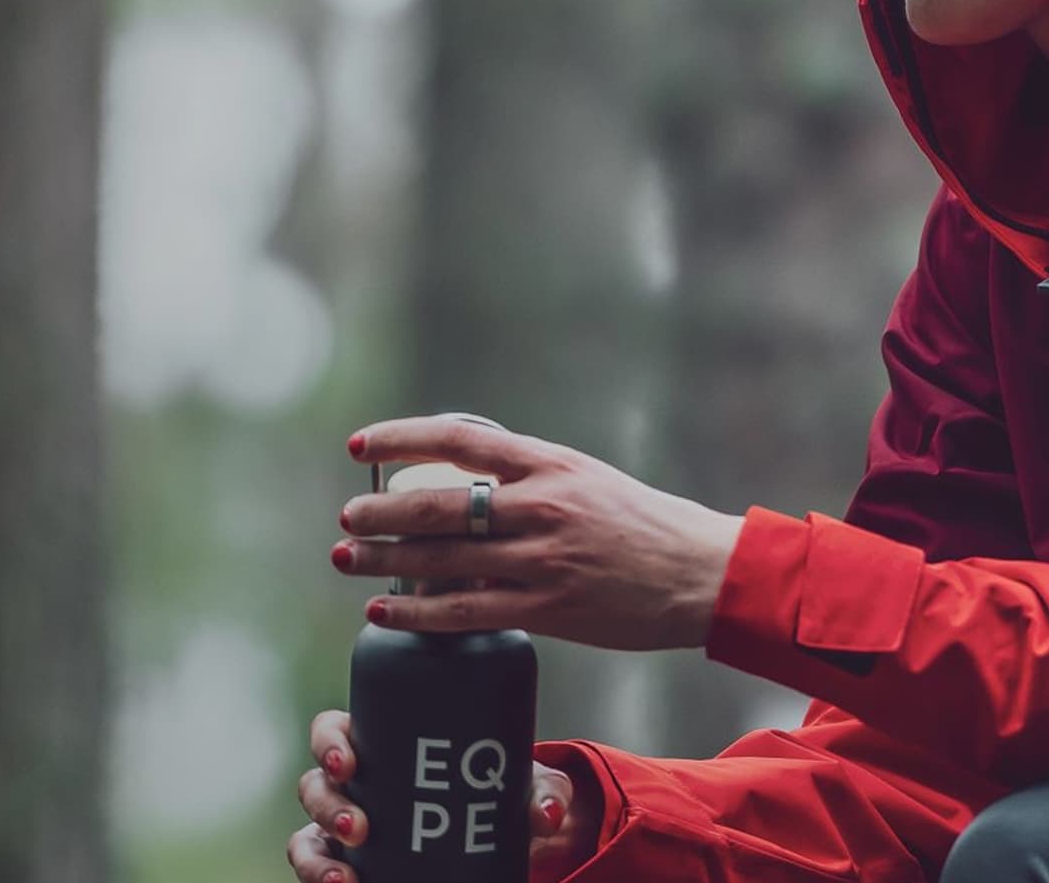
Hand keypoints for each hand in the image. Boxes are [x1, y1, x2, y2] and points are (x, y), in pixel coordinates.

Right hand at [286, 708, 595, 882]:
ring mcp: (348, 830)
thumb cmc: (501, 790)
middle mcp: (354, 786)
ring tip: (347, 878)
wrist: (505, 841)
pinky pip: (322, 874)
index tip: (350, 762)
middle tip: (362, 828)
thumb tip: (545, 814)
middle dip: (327, 806)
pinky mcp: (352, 867)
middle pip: (315, 786)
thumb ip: (543, 791)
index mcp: (379, 742)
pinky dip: (324, 881)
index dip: (329, 742)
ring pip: (307, 838)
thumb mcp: (525, 785)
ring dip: (316, 859)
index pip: (333, 730)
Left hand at [332, 418, 745, 651]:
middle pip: (439, 503)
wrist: (701, 575)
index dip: (402, 437)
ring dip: (385, 561)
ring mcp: (543, 560)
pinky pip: (467, 611)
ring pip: (443, 559)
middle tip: (349, 515)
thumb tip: (462, 487)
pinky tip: (386, 611)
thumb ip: (528, 480)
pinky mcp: (548, 609)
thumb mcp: (587, 481)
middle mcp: (542, 507)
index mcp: (550, 464)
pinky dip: (419, 611)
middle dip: (382, 510)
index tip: (361, 446)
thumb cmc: (643, 526)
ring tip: (347, 559)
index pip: (460, 438)